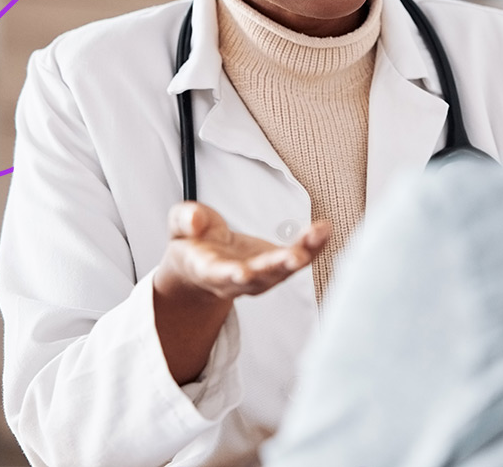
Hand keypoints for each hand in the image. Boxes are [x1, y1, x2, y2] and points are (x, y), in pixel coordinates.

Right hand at [150, 202, 329, 384]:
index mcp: (210, 272)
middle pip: (261, 277)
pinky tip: (324, 230)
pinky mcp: (279, 264)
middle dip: (278, 267)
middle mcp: (240, 281)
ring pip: (285, 270)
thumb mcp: (179, 227)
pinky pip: (300, 257)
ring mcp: (263, 276)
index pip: (222, 276)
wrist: (204, 265)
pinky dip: (314, 245)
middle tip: (295, 257)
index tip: (243, 273)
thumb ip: (184, 220)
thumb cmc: (193, 245)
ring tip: (318, 234)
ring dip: (304, 254)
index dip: (233, 275)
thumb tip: (195, 220)